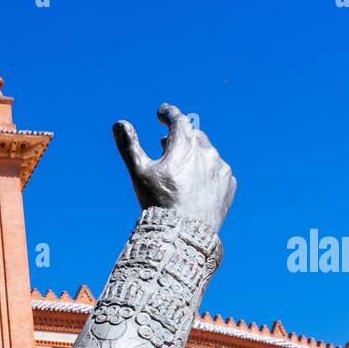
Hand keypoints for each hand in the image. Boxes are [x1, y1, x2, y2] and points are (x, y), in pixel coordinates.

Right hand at [113, 104, 235, 233]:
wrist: (183, 234)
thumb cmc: (158, 202)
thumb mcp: (138, 173)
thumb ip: (129, 146)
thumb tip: (119, 123)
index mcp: (184, 144)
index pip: (177, 118)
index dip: (168, 113)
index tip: (161, 112)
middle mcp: (206, 151)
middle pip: (193, 135)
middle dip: (179, 137)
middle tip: (165, 143)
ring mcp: (220, 168)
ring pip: (207, 153)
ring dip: (194, 155)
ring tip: (182, 167)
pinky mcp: (229, 185)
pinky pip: (217, 172)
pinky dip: (207, 173)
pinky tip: (196, 184)